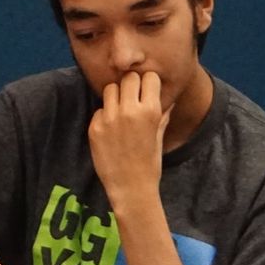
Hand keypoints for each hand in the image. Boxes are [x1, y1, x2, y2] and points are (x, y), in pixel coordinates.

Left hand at [88, 72, 171, 199]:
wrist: (130, 187)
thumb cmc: (149, 163)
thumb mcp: (159, 137)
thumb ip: (162, 115)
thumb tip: (170, 101)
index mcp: (150, 111)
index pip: (149, 77)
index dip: (148, 83)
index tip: (147, 91)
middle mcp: (129, 111)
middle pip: (128, 78)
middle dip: (131, 85)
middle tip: (132, 98)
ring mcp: (110, 118)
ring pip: (110, 89)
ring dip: (116, 96)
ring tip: (120, 111)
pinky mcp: (95, 127)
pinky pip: (99, 109)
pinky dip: (105, 115)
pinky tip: (111, 130)